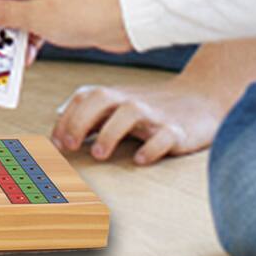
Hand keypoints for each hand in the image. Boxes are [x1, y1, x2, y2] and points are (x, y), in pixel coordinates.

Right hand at [0, 0, 129, 53]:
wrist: (124, 21)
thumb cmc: (85, 12)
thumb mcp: (38, 17)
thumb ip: (4, 13)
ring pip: (13, 13)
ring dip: (9, 34)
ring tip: (6, 55)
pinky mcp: (54, 10)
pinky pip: (30, 23)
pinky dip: (26, 39)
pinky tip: (28, 57)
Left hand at [52, 77, 235, 165]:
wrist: (201, 98)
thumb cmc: (151, 106)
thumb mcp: (119, 105)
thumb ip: (90, 114)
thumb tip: (58, 126)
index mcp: (115, 95)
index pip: (83, 98)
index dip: (65, 118)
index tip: (54, 142)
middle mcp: (131, 100)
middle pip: (101, 98)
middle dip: (81, 120)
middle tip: (69, 146)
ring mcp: (155, 114)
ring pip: (130, 113)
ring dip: (110, 132)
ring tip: (99, 154)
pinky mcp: (177, 130)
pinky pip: (164, 136)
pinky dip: (151, 147)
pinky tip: (140, 160)